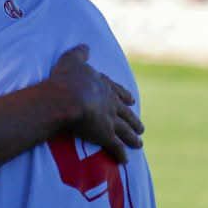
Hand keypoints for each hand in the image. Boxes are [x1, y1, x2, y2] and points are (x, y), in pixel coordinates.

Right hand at [48, 45, 143, 161]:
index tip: (131, 100)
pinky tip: (125, 161)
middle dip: (133, 120)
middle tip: (140, 127)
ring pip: (125, 131)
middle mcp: (111, 103)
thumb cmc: (66, 79)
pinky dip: (121, 154)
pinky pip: (116, 147)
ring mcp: (110, 119)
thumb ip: (80, 53)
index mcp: (104, 86)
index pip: (117, 92)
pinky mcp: (106, 135)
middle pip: (125, 113)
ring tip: (139, 143)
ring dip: (133, 137)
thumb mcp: (72, 60)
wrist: (67, 98)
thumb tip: (85, 46)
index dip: (124, 97)